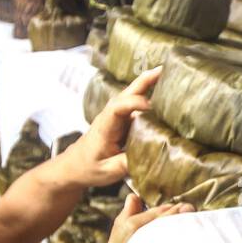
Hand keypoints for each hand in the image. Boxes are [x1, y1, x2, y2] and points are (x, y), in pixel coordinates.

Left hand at [62, 66, 158, 186]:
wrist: (74, 167)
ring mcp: (116, 118)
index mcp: (105, 127)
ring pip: (132, 96)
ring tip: (167, 76)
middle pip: (126, 94)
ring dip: (148, 85)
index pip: (117, 108)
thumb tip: (150, 156)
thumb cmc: (88, 168)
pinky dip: (149, 97)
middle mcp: (110, 117)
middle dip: (144, 81)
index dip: (134, 103)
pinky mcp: (122, 122)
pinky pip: (137, 107)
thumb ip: (127, 164)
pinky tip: (163, 95)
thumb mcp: (107, 171)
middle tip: (162, 70)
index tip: (150, 107)